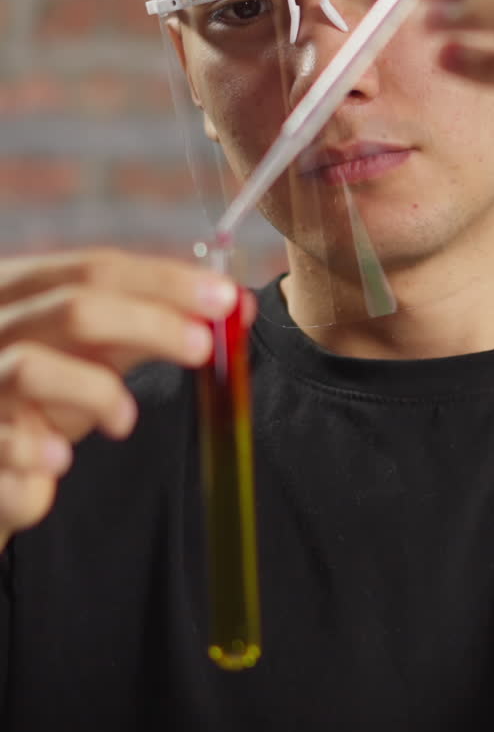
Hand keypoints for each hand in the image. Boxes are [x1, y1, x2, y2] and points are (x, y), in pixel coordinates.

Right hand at [0, 248, 246, 546]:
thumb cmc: (41, 398)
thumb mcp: (90, 354)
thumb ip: (150, 328)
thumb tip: (233, 306)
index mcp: (20, 289)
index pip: (98, 269)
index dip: (166, 281)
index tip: (225, 297)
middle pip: (74, 308)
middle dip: (151, 324)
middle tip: (203, 346)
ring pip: (33, 367)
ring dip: (96, 393)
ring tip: (123, 420)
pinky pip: (4, 441)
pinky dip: (37, 451)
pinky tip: (57, 462)